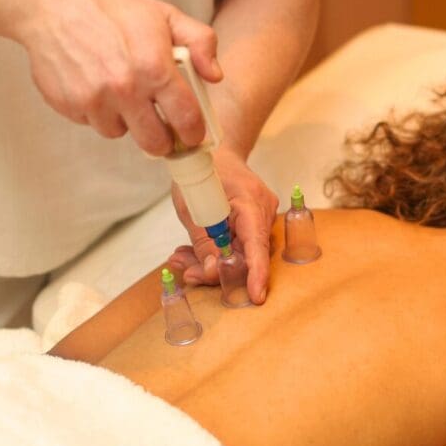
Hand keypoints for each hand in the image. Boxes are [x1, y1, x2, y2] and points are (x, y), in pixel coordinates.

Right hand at [14, 0, 222, 155]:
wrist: (53, 6)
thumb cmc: (113, 11)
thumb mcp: (165, 16)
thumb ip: (200, 42)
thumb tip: (215, 76)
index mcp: (154, 67)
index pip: (186, 119)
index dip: (193, 133)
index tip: (192, 135)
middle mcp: (125, 88)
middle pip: (155, 143)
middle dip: (162, 139)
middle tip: (161, 127)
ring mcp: (94, 100)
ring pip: (121, 133)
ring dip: (125, 121)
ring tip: (122, 92)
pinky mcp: (70, 105)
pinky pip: (93, 123)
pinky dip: (99, 112)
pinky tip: (97, 86)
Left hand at [172, 146, 277, 303]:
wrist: (216, 149)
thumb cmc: (202, 170)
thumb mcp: (190, 207)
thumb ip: (203, 242)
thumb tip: (213, 272)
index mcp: (250, 201)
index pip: (257, 244)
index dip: (256, 273)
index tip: (255, 296)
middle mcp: (263, 209)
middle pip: (247, 254)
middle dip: (216, 270)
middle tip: (186, 271)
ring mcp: (262, 214)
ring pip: (241, 251)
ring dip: (212, 260)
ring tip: (182, 257)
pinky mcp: (255, 219)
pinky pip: (240, 243)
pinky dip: (217, 250)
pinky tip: (195, 251)